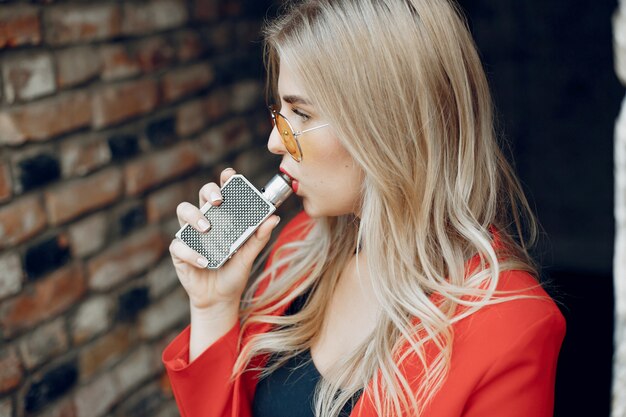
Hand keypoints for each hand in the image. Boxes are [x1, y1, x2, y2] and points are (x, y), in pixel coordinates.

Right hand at [169, 168, 280, 313]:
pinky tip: (204, 261)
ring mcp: (190, 234)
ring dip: (194, 216)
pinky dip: (191, 252)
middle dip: (209, 192)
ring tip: (207, 228)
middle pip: (201, 195)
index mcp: (223, 217)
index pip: (222, 192)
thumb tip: (274, 217)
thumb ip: (259, 237)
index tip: (230, 175)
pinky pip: (179, 245)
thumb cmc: (234, 272)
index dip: (224, 180)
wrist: (221, 299)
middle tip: (219, 201)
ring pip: (183, 211)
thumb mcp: (249, 255)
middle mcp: (205, 220)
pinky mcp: (179, 252)